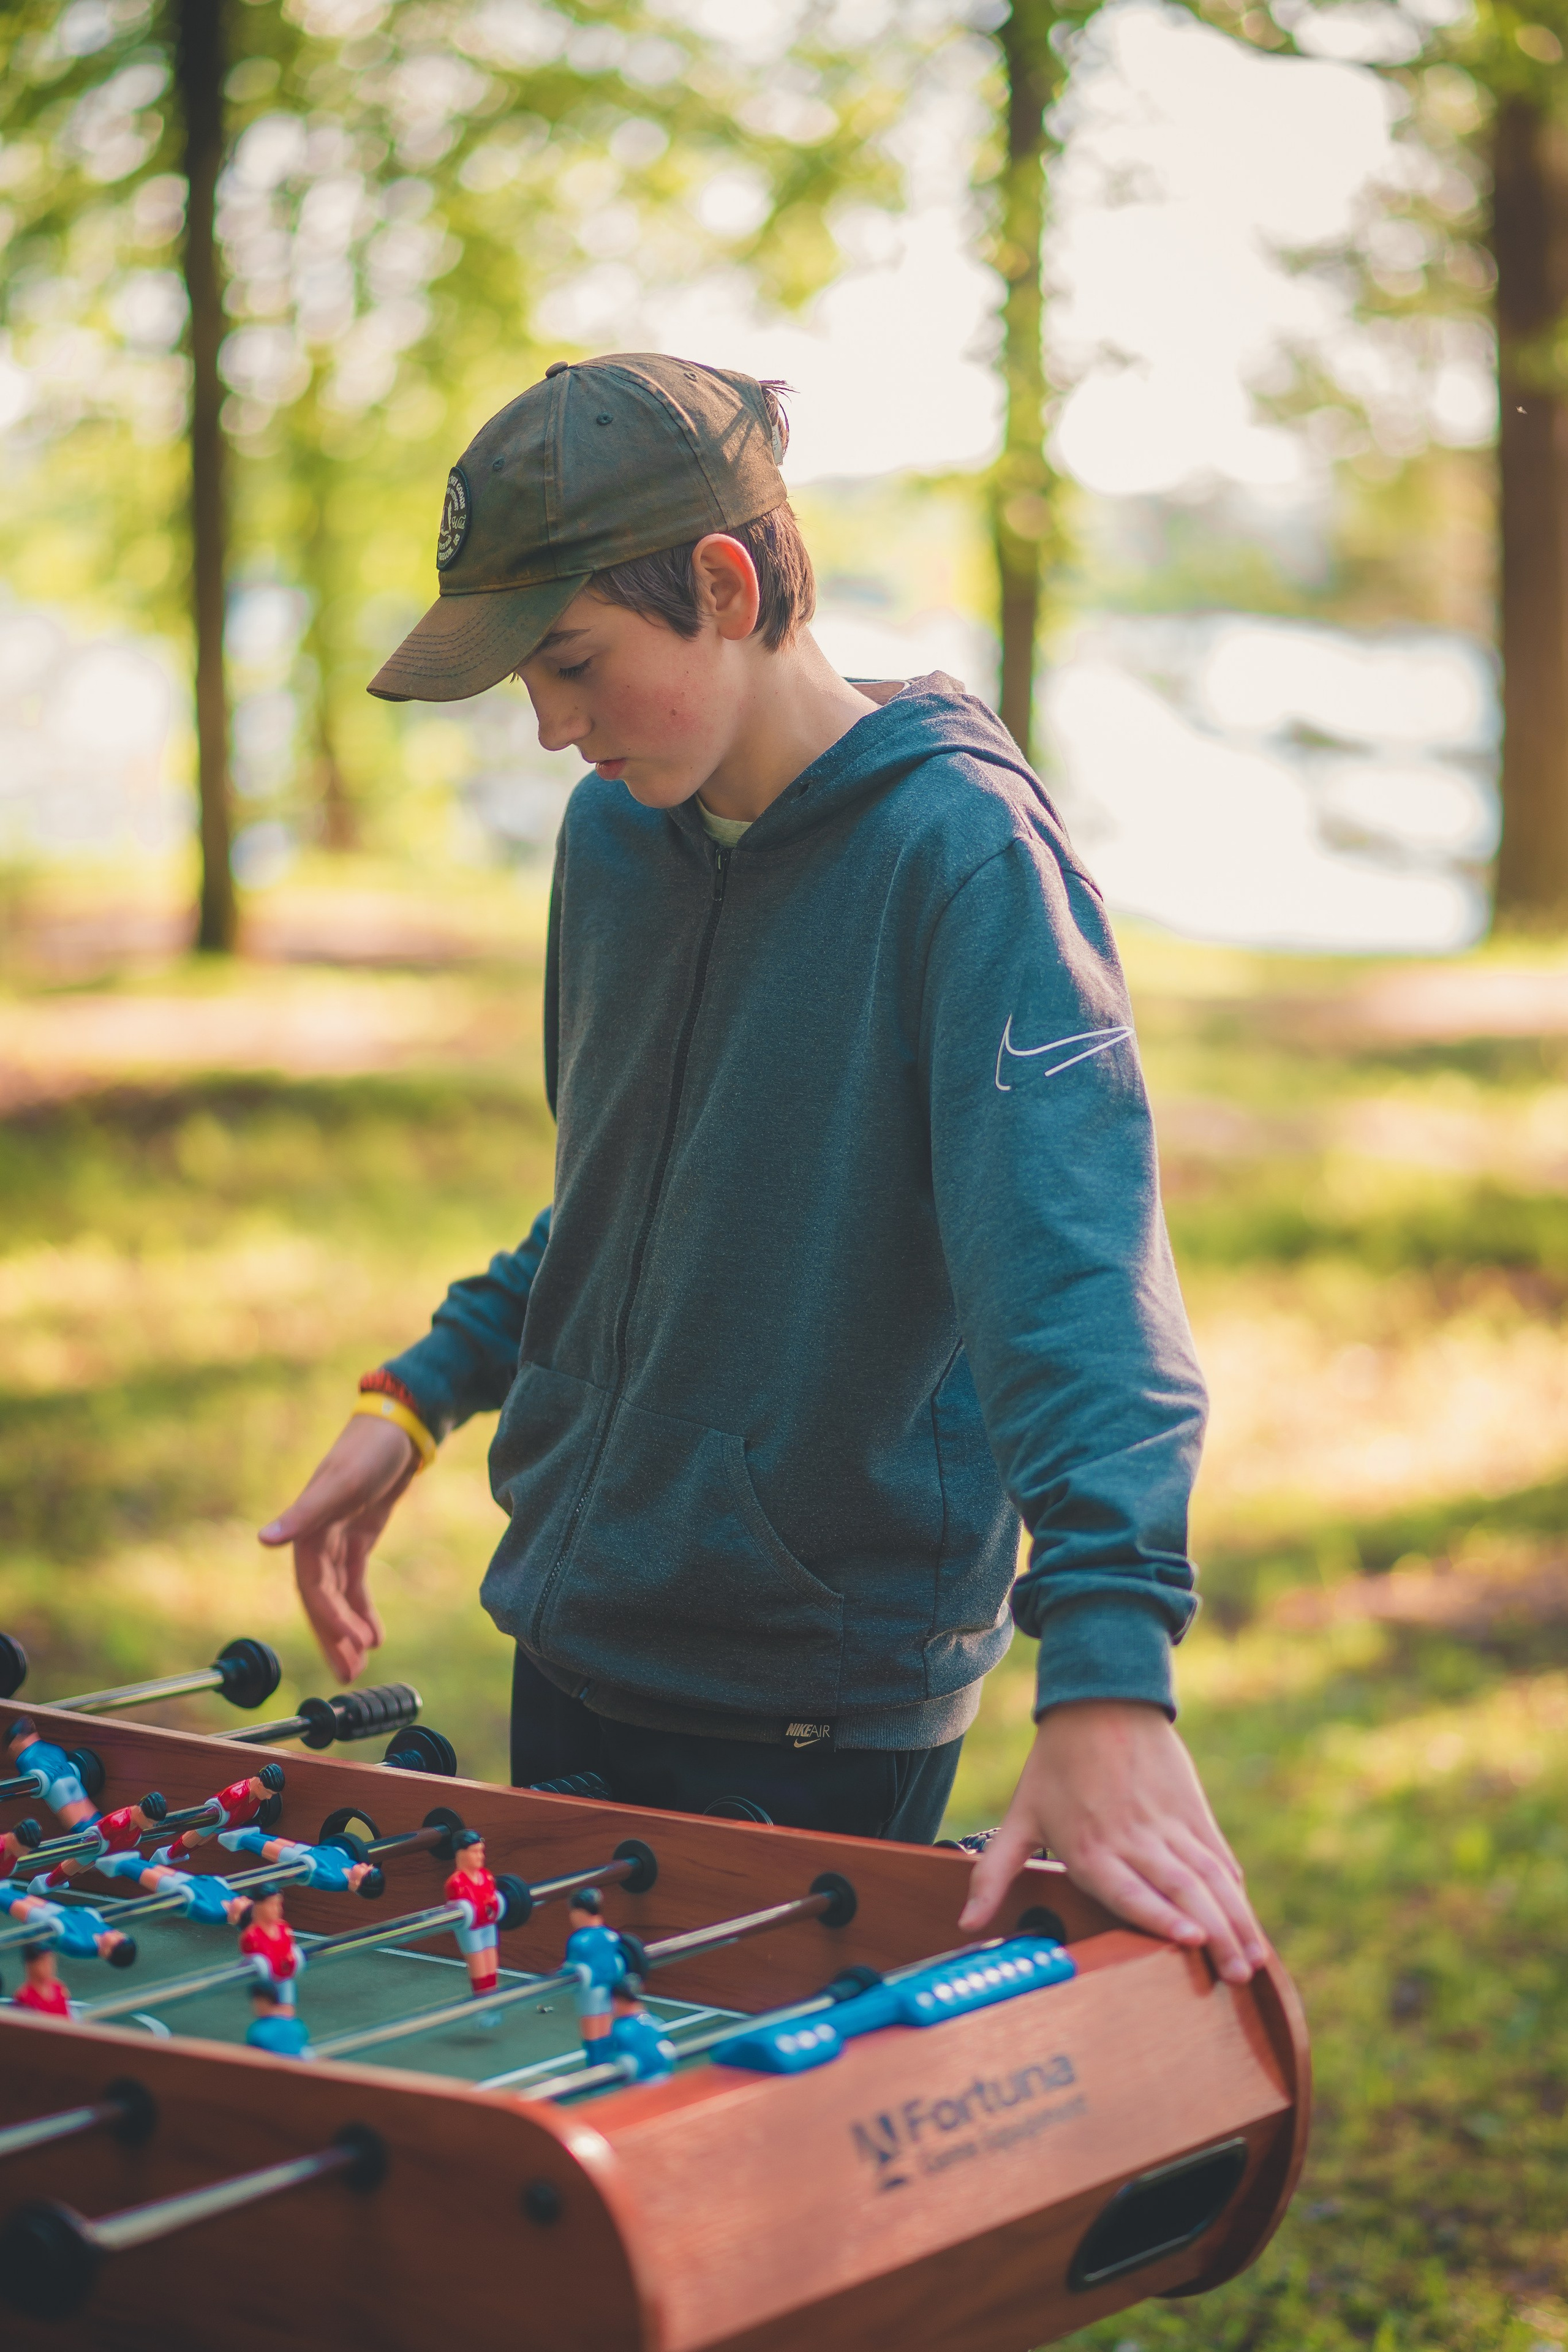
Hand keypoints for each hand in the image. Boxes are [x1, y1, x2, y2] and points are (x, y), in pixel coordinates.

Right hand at [257, 1416, 416, 1682]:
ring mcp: (337, 1537)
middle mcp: (317, 1536)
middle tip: (348, 1674)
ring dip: (346, 1628)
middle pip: (322, 1597)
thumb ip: (302, 1514)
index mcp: (308, 1528)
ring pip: (337, 1594)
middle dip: (333, 1635)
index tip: (350, 1644)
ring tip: (358, 1664)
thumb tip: (264, 1540)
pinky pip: (354, 1581)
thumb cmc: (368, 1449)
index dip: (328, 1617)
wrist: (398, 1426)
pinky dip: (361, 1607)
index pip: (312, 1584)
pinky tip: (374, 1634)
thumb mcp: (340, 1482)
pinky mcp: (357, 1536)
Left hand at [958, 1699, 1267, 1986]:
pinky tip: (1246, 1916)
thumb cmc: (1056, 1764)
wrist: (1102, 1697)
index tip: (1191, 1940)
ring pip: (1209, 1878)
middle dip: (1215, 1934)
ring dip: (1235, 1919)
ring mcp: (1169, 1824)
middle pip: (1181, 1890)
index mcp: (1090, 1846)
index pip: (1129, 1889)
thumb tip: (965, 1924)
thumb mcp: (1020, 1816)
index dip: (1161, 1916)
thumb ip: (994, 1874)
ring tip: (1253, 1961)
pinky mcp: (1191, 1810)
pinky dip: (1234, 1889)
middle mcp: (1134, 1839)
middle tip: (1236, 1976)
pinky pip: (1217, 1855)